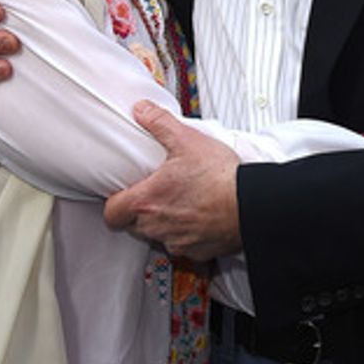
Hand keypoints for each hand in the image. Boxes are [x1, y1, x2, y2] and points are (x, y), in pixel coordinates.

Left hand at [103, 101, 242, 260]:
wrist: (252, 204)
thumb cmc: (221, 178)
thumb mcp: (187, 140)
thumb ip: (159, 123)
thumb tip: (141, 111)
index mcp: (147, 201)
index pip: (111, 213)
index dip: (115, 203)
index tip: (124, 194)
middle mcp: (157, 227)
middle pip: (134, 225)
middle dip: (141, 211)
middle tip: (157, 193)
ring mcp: (177, 242)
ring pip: (159, 236)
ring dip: (165, 223)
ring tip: (182, 202)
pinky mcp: (197, 252)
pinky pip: (184, 246)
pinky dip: (188, 234)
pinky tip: (200, 217)